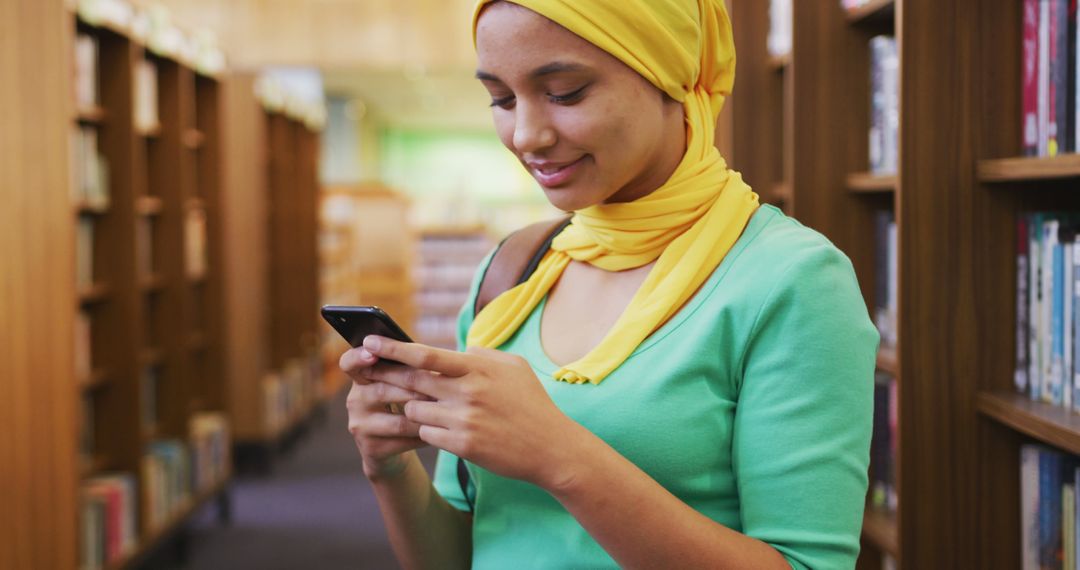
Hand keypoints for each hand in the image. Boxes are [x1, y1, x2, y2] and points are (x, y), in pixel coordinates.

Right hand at [339, 345, 430, 479]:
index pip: (349, 363)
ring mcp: (360, 426)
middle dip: (414, 388)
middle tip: (440, 386)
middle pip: (383, 391)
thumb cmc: (403, 403)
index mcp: (361, 378)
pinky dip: (426, 434)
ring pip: (399, 420)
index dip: (358, 357)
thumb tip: (433, 355)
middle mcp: (355, 400)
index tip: (372, 353)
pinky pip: (405, 440)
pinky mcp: (371, 449)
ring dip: (426, 416)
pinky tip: (441, 430)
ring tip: (447, 410)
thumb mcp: (400, 383)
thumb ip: (405, 368)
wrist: (394, 448)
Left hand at [361, 335, 583, 489]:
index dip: (393, 348)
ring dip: (415, 407)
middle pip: (412, 381)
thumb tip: (457, 349)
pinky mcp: (462, 445)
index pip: (425, 354)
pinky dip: (428, 430)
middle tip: (367, 371)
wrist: (551, 448)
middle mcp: (467, 392)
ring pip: (415, 409)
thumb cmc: (533, 404)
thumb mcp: (514, 367)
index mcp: (478, 368)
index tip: (369, 340)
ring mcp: (464, 420)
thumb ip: (483, 354)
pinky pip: (426, 434)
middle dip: (387, 376)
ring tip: (427, 407)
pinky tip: (440, 429)